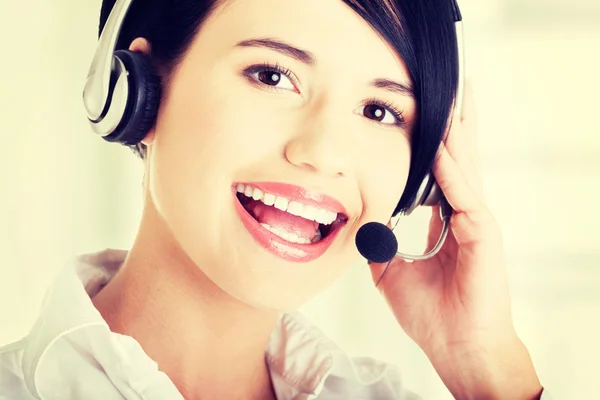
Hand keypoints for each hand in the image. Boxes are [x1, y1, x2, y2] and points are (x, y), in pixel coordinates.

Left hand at [369, 81, 542, 398]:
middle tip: (450, 84)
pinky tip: (441, 145)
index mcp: (445, 219)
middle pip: (457, 157)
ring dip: (456, 131)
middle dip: (453, 121)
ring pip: (465, 165)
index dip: (429, 141)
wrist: (457, 347)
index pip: (437, 170)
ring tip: (452, 95)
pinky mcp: (484, 233)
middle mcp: (463, 213)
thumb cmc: (432, 314)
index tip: (418, 113)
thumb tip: (359, 228)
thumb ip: (379, 246)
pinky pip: (464, 194)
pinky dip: (450, 169)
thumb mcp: (391, 273)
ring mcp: (476, 220)